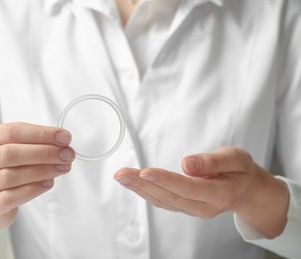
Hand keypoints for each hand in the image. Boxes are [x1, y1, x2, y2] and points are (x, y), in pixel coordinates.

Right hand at [0, 122, 74, 241]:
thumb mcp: (7, 149)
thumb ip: (30, 143)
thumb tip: (62, 142)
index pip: (10, 132)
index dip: (40, 133)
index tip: (64, 137)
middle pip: (10, 153)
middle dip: (44, 152)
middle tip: (68, 154)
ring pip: (11, 176)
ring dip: (43, 170)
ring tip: (63, 167)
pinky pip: (12, 197)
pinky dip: (34, 188)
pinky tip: (49, 182)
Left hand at [114, 146, 288, 237]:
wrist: (246, 190)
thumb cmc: (240, 171)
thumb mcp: (236, 159)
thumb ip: (213, 162)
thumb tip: (187, 164)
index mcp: (219, 194)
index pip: (189, 188)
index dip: (166, 180)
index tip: (146, 171)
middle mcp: (204, 207)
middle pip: (170, 197)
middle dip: (143, 184)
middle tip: (121, 174)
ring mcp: (193, 210)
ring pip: (163, 201)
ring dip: (140, 189)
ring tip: (121, 177)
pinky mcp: (185, 207)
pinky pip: (163, 202)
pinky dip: (146, 192)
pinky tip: (133, 183)